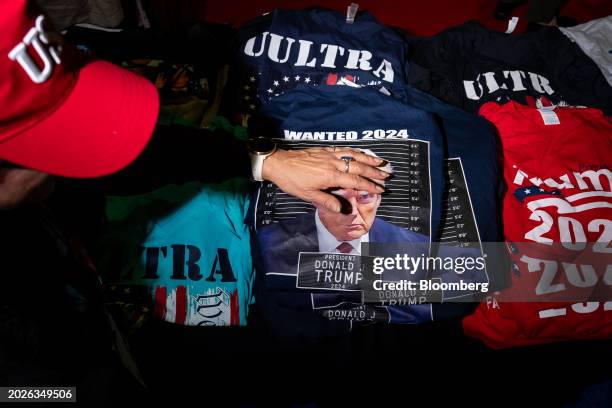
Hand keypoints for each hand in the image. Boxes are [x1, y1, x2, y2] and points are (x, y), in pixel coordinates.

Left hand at [262, 147, 390, 212]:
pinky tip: (360, 153)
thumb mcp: (308, 196)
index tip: (381, 189)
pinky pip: (344, 149)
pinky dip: (356, 151)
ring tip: (381, 162)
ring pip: (354, 155)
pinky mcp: (325, 150)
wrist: (279, 163)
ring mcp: (330, 154)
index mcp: (330, 176)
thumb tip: (344, 209)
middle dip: (374, 172)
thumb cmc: (292, 181)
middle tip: (387, 175)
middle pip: (359, 166)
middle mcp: (333, 163)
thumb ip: (327, 202)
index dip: (369, 186)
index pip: (355, 181)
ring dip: (369, 159)